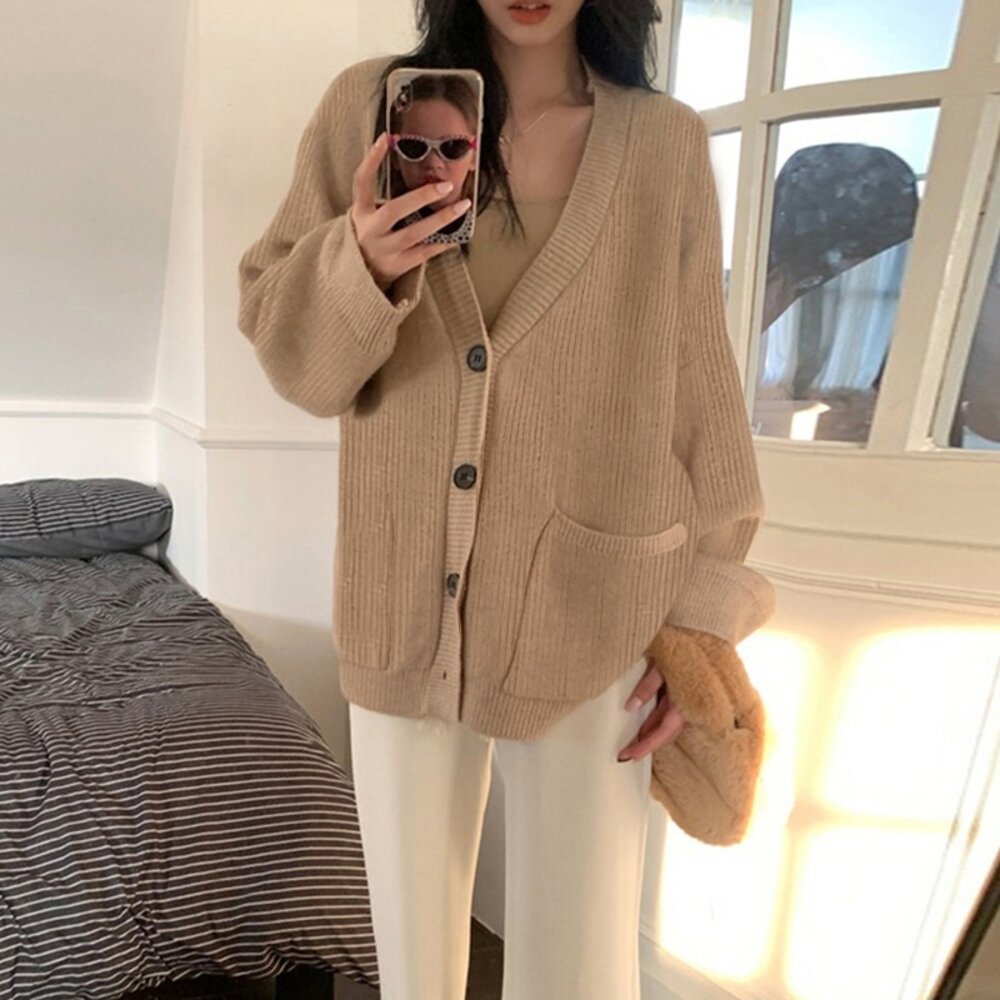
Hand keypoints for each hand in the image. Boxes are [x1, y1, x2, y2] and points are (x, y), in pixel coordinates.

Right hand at [349, 133, 472, 291]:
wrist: (359, 277)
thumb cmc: (370, 238)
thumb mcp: (367, 217)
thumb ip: (383, 200)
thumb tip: (418, 173)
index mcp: (361, 213)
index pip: (362, 182)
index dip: (372, 159)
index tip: (386, 137)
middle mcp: (369, 231)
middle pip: (394, 211)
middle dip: (421, 197)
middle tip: (445, 185)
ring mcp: (383, 251)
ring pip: (413, 234)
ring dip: (440, 219)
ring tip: (462, 207)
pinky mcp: (397, 267)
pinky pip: (423, 253)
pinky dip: (441, 244)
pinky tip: (458, 236)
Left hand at [617, 655, 684, 761]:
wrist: (702, 632)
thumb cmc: (681, 646)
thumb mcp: (661, 665)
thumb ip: (647, 686)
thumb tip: (630, 708)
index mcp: (684, 700)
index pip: (663, 730)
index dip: (646, 745)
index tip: (629, 755)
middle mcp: (688, 705)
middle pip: (666, 733)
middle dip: (646, 745)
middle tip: (625, 755)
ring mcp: (687, 701)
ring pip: (668, 725)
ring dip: (651, 735)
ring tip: (632, 743)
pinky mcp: (683, 695)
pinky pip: (670, 715)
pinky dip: (657, 723)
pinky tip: (645, 726)